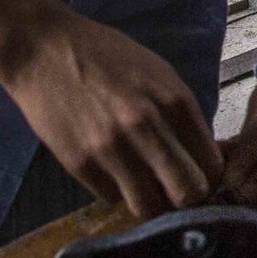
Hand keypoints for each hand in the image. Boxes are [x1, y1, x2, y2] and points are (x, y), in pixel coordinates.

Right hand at [0, 12, 221, 218]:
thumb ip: (182, 114)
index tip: (201, 176)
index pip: (211, 165)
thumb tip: (200, 154)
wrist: (44, 50)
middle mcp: (147, 128)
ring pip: (149, 207)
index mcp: (174, 102)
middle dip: (188, 198)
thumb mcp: (159, 73)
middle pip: (187, 193)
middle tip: (177, 190)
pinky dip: (118, 190)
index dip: (210, 177)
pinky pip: (112, 198)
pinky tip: (113, 171)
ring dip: (152, 202)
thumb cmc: (106, 56)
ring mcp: (111, 149)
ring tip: (146, 187)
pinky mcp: (80, 164)